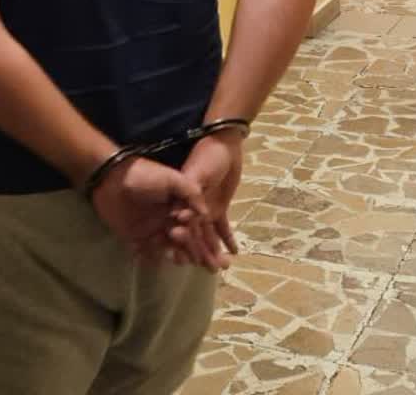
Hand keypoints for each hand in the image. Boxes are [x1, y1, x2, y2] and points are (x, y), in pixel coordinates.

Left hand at [91, 157, 229, 271]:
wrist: (110, 178)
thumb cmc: (143, 175)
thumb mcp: (171, 179)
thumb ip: (190, 193)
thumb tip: (207, 213)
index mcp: (177, 206)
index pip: (193, 225)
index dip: (202, 238)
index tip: (211, 250)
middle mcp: (166, 219)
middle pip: (182, 239)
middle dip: (192, 250)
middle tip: (198, 261)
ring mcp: (150, 228)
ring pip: (166, 246)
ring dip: (173, 253)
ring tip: (179, 260)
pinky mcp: (134, 236)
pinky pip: (145, 250)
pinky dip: (150, 256)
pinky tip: (156, 261)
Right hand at [167, 133, 242, 263]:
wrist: (225, 144)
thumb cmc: (208, 156)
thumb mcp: (196, 172)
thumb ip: (189, 191)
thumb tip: (181, 215)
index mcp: (181, 201)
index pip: (181, 225)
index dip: (183, 242)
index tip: (185, 258)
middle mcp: (190, 209)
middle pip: (194, 235)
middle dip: (200, 253)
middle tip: (209, 271)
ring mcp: (205, 210)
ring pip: (208, 235)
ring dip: (215, 251)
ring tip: (223, 267)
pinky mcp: (219, 208)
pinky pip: (222, 227)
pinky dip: (228, 240)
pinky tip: (234, 252)